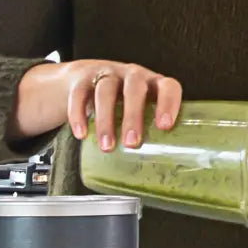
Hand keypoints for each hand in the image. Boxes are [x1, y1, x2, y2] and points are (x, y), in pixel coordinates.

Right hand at [64, 60, 182, 149]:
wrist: (87, 80)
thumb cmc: (124, 103)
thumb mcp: (141, 111)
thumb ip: (149, 133)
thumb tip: (160, 174)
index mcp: (154, 83)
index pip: (168, 86)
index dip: (169, 104)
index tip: (164, 126)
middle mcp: (133, 75)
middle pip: (134, 88)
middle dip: (133, 116)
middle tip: (132, 143)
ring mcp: (107, 74)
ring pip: (106, 91)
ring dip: (106, 120)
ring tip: (107, 147)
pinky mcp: (82, 79)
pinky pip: (79, 94)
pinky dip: (78, 115)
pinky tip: (82, 134)